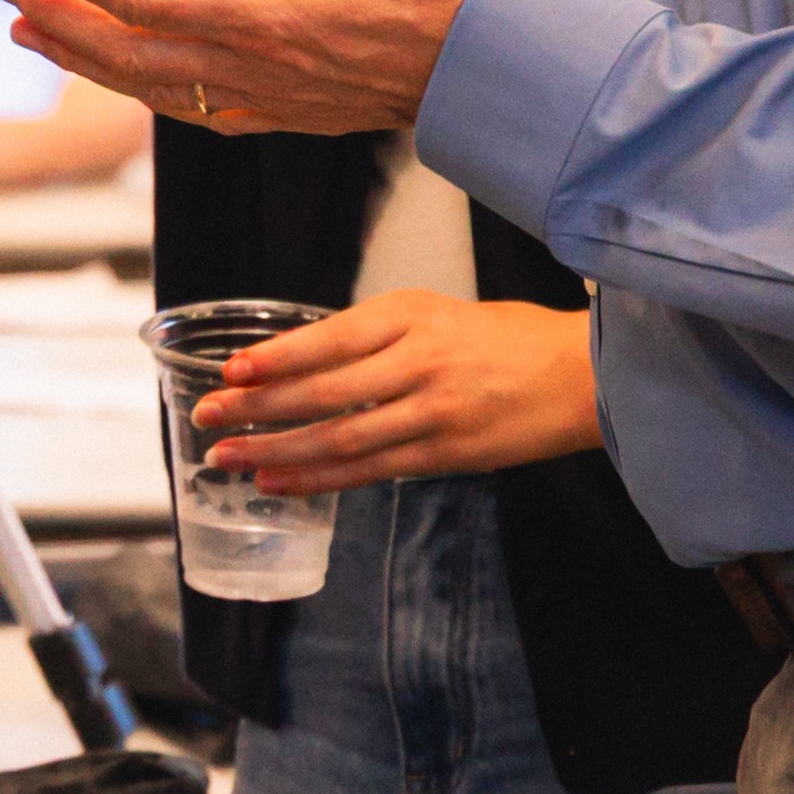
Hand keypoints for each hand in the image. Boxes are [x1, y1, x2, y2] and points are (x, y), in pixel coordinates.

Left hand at [0, 0, 496, 135]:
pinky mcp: (297, 112)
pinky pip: (197, 106)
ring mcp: (274, 99)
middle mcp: (258, 68)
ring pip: (152, 84)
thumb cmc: (469, 1)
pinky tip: (134, 77)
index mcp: (269, 19)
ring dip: (86, 54)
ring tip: (32, 31)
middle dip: (53, 10)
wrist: (518, 85)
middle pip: (125, 47)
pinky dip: (147, 86)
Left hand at [189, 295, 598, 492]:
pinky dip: (319, 478)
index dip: (276, 359)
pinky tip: (280, 481)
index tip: (231, 371)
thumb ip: (377, 335)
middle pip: (323, 391)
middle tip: (208, 416)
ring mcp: (432, 413)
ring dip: (276, 451)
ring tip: (229, 458)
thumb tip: (306, 360)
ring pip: (339, 438)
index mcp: (414, 316)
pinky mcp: (446, 455)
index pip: (330, 340)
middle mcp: (419, 362)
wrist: (585, 376)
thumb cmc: (510, 338)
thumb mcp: (438, 313)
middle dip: (257, 407)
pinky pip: (370, 470)